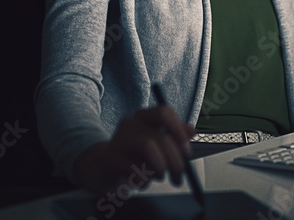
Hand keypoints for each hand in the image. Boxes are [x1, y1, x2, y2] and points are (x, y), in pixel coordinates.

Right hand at [73, 106, 195, 194]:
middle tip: (179, 176)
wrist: (101, 166)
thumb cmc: (133, 155)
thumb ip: (173, 138)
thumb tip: (191, 131)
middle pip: (161, 136)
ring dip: (160, 167)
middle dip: (175, 160)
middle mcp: (131, 123)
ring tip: (159, 176)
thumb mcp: (155, 146)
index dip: (178, 129)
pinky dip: (142, 179)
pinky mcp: (108, 156)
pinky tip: (141, 182)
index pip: (164, 112)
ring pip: (148, 146)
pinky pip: (131, 167)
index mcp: (144, 117)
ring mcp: (118, 138)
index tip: (186, 150)